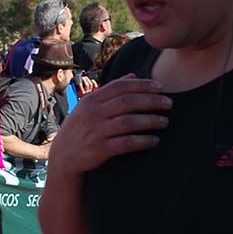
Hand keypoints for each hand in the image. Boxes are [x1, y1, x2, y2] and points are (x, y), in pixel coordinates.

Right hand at [47, 74, 170, 176]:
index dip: (142, 85)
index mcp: (92, 100)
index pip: (121, 87)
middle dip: (151, 101)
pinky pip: (126, 143)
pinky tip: (154, 140)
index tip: (160, 87)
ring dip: (150, 120)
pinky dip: (142, 141)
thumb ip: (111, 91)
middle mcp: (93, 113)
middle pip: (128, 102)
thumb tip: (133, 75)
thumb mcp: (89, 106)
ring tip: (165, 121)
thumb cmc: (80, 130)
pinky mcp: (99, 149)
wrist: (63, 158)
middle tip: (169, 103)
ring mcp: (96, 131)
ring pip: (129, 121)